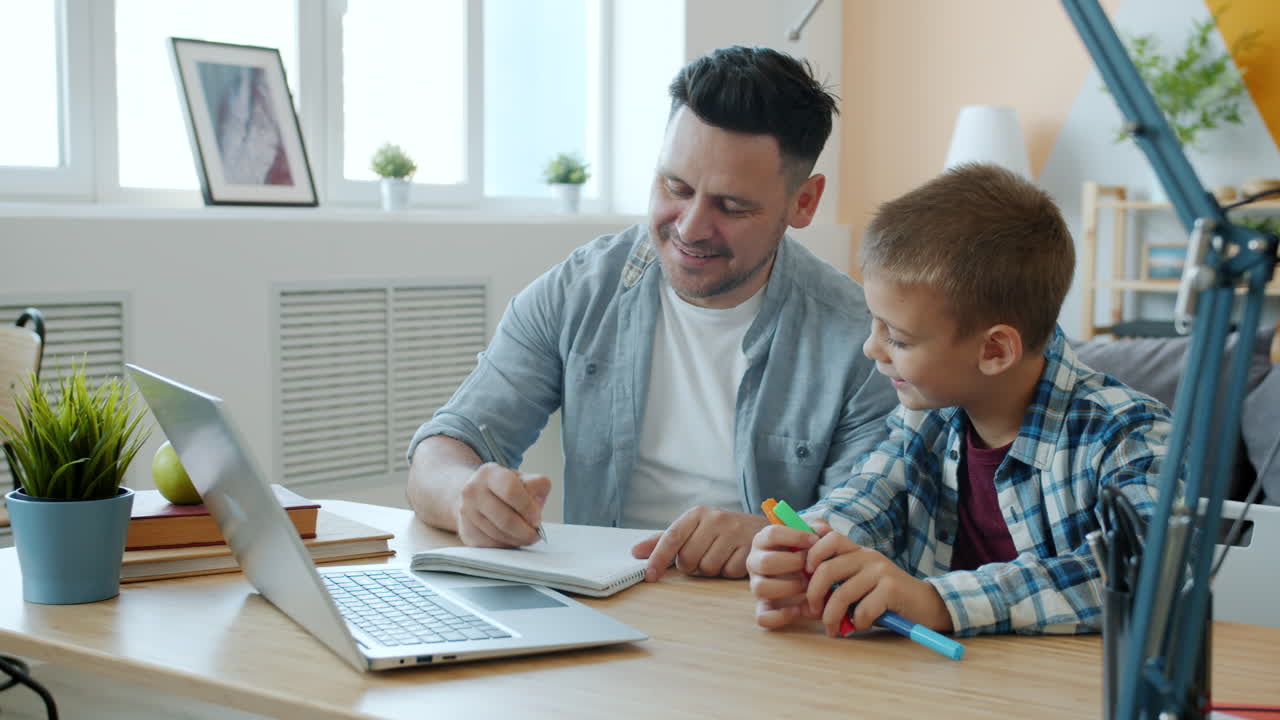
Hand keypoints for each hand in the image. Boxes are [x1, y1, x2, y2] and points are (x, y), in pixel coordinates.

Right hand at [454, 462, 551, 547]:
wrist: (475, 496)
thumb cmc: (504, 488)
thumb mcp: (522, 478)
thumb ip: (536, 484)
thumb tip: (536, 503)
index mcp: (489, 473)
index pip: (510, 491)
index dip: (527, 508)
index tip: (536, 519)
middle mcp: (473, 491)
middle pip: (505, 519)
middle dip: (525, 531)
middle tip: (535, 534)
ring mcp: (466, 512)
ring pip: (498, 534)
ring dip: (517, 539)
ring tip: (526, 536)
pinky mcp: (466, 531)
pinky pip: (491, 545)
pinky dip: (506, 545)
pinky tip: (513, 539)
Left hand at [630, 507, 768, 580]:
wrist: (764, 530)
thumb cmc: (720, 533)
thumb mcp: (693, 530)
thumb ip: (664, 541)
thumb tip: (635, 552)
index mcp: (698, 513)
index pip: (671, 536)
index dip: (658, 558)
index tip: (649, 575)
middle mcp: (716, 519)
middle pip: (688, 558)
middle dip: (691, 565)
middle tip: (702, 556)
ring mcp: (735, 532)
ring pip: (708, 568)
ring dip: (711, 570)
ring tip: (720, 556)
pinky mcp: (751, 548)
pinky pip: (728, 572)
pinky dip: (728, 572)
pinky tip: (734, 560)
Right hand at [746, 524, 821, 628]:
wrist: (800, 571)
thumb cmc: (804, 550)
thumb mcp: (810, 536)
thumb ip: (818, 528)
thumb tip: (824, 530)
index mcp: (763, 541)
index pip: (772, 534)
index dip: (795, 536)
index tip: (815, 542)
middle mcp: (755, 562)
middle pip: (765, 562)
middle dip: (794, 564)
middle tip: (812, 567)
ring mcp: (757, 585)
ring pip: (760, 588)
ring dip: (788, 588)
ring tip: (807, 586)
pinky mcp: (763, 607)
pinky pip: (762, 616)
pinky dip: (781, 616)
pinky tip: (799, 609)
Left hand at [804, 524, 952, 635]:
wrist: (925, 606)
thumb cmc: (885, 600)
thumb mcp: (858, 586)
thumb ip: (835, 585)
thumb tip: (801, 600)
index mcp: (858, 551)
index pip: (829, 539)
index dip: (812, 555)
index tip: (806, 576)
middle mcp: (869, 555)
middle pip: (827, 569)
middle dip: (814, 595)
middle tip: (814, 612)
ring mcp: (881, 570)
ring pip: (842, 593)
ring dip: (832, 617)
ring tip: (833, 629)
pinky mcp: (892, 588)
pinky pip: (863, 608)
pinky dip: (857, 622)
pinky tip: (861, 626)